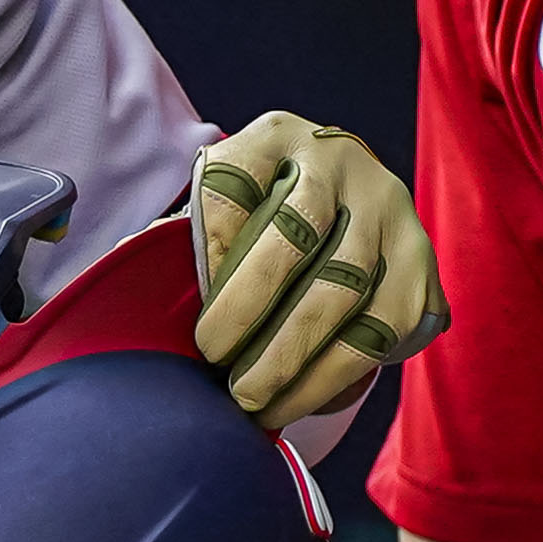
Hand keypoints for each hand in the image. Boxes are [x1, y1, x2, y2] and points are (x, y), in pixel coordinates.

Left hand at [194, 113, 444, 433]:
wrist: (346, 197)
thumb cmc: (261, 214)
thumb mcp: (222, 202)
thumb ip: (183, 236)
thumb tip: (122, 280)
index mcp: (274, 137)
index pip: (231, 185)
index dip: (208, 249)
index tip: (189, 310)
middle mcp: (339, 160)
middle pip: (294, 237)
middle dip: (251, 313)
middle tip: (218, 369)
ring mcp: (387, 205)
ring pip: (347, 287)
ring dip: (299, 357)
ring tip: (258, 405)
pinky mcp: (420, 253)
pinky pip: (387, 322)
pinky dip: (344, 369)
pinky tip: (304, 400)